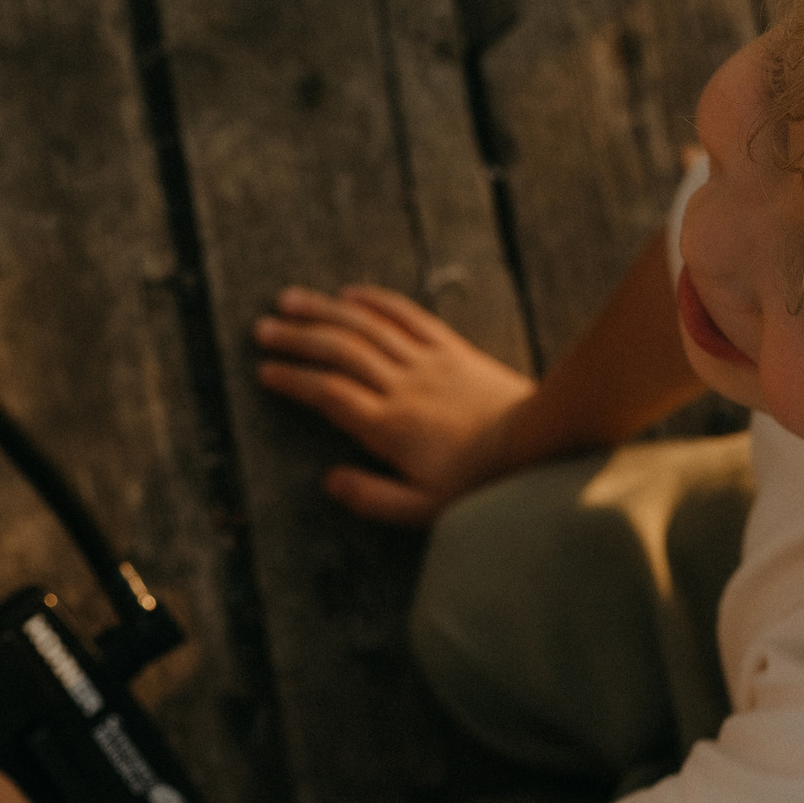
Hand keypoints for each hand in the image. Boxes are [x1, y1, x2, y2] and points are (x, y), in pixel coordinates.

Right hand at [254, 284, 533, 523]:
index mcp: (390, 427)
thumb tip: (328, 481)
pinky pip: (408, 317)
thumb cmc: (482, 483)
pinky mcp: (452, 349)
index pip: (329, 394)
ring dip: (325, 311)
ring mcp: (428, 362)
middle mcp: (403, 386)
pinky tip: (350, 293)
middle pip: (340, 352)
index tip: (264, 372)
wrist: (542, 444)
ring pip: (367, 327)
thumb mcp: (425, 509)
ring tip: (289, 300)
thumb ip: (373, 497)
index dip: (293, 380)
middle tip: (262, 329)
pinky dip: (376, 301)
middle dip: (297, 338)